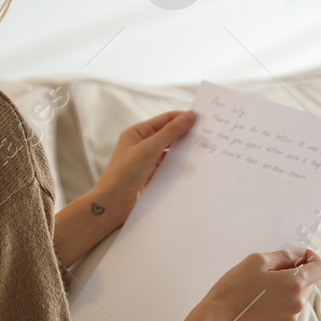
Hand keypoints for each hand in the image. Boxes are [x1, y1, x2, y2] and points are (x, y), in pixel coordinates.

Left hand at [87, 110, 196, 228]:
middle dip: (186, 136)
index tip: (202, 119)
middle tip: (207, 136)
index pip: (164, 120)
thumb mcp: (148, 149)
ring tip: (203, 152)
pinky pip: (169, 168)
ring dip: (184, 153)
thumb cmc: (124, 173)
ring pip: (170, 153)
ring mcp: (146, 161)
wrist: (112, 204)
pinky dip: (179, 167)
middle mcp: (141, 145)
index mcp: (137, 133)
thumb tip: (189, 115)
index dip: (182, 118)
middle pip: (169, 136)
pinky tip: (192, 168)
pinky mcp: (151, 176)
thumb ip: (170, 132)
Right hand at [167, 250, 320, 320]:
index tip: (301, 257)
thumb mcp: (255, 261)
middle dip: (295, 276)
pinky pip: (287, 316)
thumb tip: (299, 256)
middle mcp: (298, 304)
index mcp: (294, 284)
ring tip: (260, 293)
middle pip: (308, 285)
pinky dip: (278, 309)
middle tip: (270, 274)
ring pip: (296, 301)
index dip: (313, 259)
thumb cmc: (233, 288)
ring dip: (286, 293)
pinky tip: (259, 307)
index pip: (320, 268)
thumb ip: (283, 256)